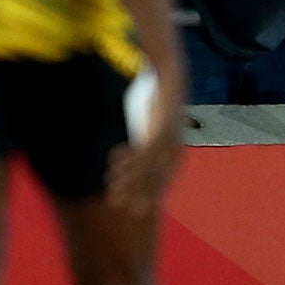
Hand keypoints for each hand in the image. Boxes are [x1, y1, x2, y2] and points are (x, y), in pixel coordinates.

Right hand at [105, 67, 185, 216]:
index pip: (156, 181)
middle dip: (134, 193)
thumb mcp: (151, 125)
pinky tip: (114, 160)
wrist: (171, 76)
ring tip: (110, 185)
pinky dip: (131, 157)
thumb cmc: (159, 101)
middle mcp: (173, 151)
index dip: (141, 195)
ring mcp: (169, 141)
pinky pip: (145, 147)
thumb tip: (126, 155)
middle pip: (152, 179)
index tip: (126, 208)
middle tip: (114, 203)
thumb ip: (142, 142)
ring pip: (147, 166)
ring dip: (129, 177)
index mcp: (173, 154)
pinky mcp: (162, 127)